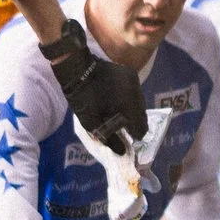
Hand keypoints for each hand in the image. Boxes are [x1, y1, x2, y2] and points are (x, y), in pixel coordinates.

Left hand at [44, 19, 146, 152]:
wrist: (77, 68)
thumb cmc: (83, 97)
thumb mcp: (92, 122)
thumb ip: (109, 139)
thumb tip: (122, 151)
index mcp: (128, 106)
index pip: (140, 127)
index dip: (135, 136)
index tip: (130, 140)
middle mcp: (136, 93)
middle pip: (142, 114)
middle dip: (135, 123)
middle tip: (126, 130)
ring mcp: (135, 81)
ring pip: (140, 102)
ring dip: (133, 111)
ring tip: (123, 117)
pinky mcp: (130, 73)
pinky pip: (135, 91)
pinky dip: (130, 99)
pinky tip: (120, 103)